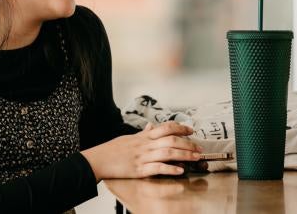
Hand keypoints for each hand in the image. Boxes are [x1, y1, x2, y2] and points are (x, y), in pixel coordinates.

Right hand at [81, 122, 202, 179]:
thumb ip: (143, 133)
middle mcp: (145, 145)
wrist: (97, 159)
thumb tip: (151, 126)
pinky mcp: (138, 170)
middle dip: (188, 144)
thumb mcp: (128, 138)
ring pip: (167, 153)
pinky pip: (157, 168)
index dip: (180, 128)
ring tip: (196, 158)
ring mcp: (142, 157)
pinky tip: (179, 170)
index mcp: (143, 137)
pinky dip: (170, 169)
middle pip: (171, 140)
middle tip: (199, 148)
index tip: (191, 130)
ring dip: (184, 155)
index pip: (166, 127)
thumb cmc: (112, 149)